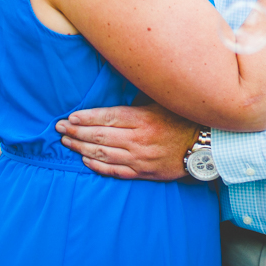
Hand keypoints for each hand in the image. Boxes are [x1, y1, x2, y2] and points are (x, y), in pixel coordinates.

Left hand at [56, 102, 198, 180]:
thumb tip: (117, 92)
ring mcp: (140, 159)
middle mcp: (139, 140)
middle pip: (100, 137)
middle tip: (59, 129)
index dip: (85, 118)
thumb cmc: (185, 120)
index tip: (69, 117)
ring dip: (81, 149)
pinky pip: (115, 171)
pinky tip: (86, 161)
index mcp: (143, 119)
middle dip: (76, 133)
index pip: (106, 118)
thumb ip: (140, 101)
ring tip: (67, 143)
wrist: (206, 147)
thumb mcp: (164, 103)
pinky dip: (98, 166)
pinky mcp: (144, 173)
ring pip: (103, 155)